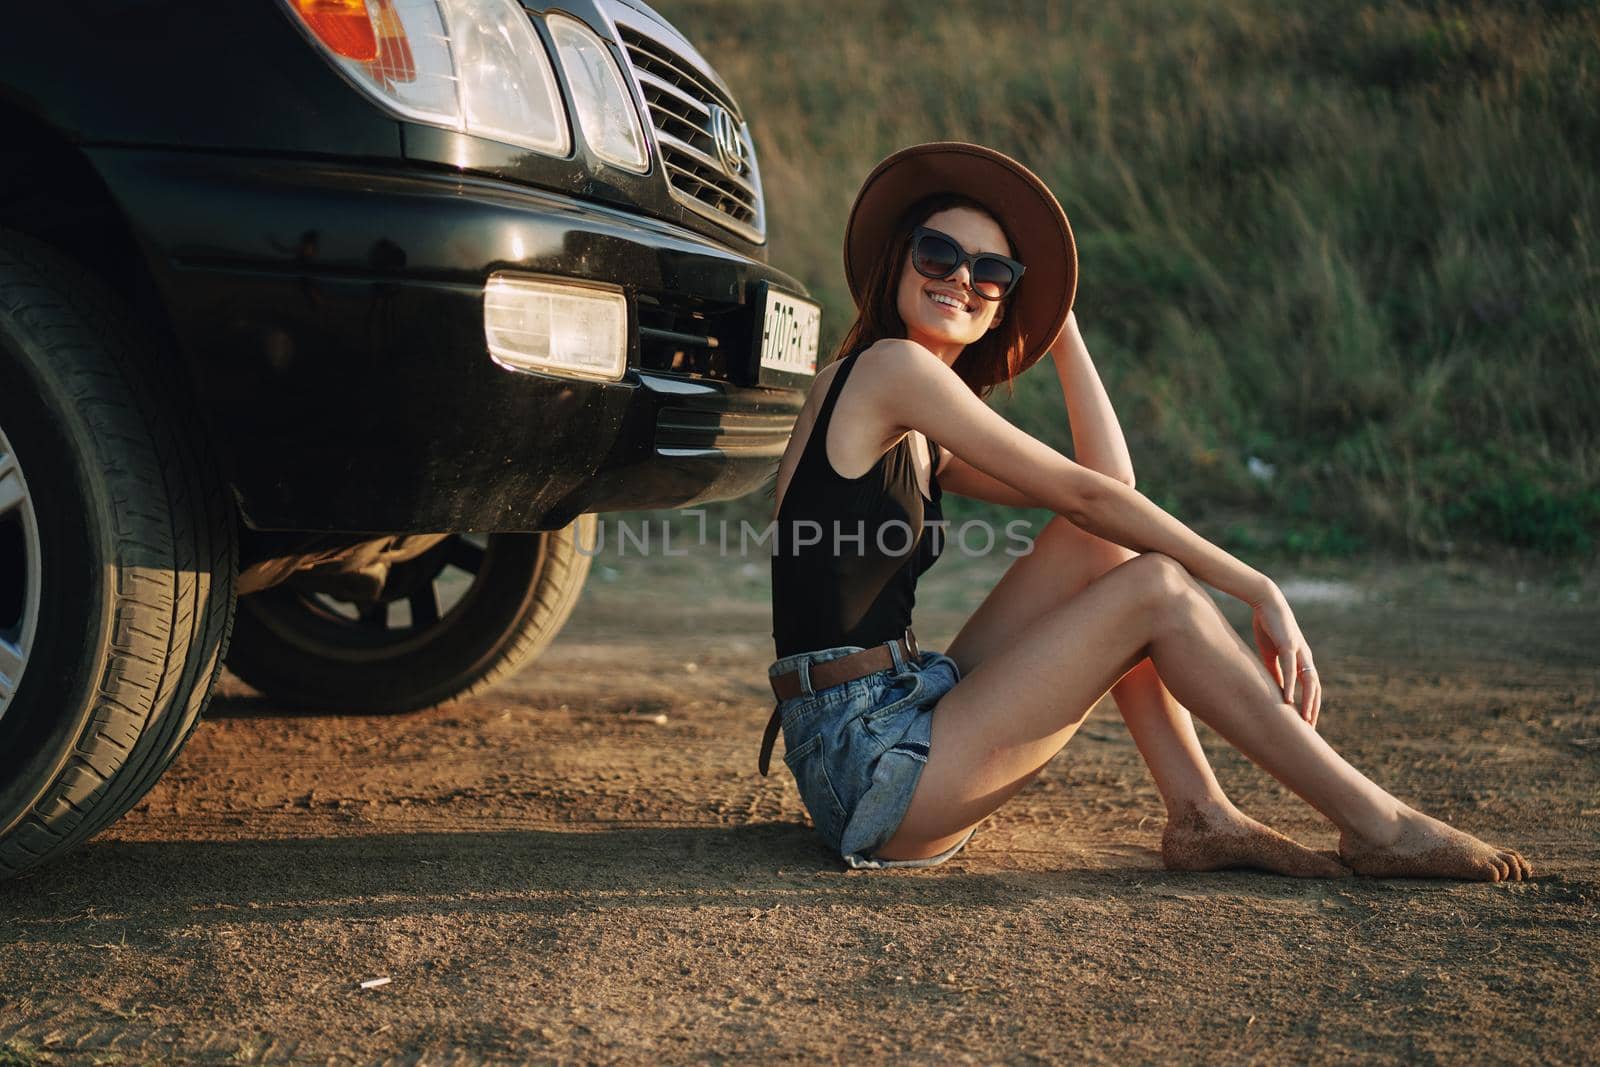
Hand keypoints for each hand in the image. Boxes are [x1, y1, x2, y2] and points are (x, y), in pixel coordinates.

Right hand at [1249, 586, 1321, 727]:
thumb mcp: (1271, 653)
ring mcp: (1299, 651)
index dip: (1310, 704)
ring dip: (1308, 702)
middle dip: (1314, 708)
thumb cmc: (1269, 626)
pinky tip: (1287, 698)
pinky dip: (1291, 685)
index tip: (1306, 722)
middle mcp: (1305, 657)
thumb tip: (1276, 688)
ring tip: (1304, 719)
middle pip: (1316, 687)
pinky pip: (1291, 669)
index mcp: (1302, 659)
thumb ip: (1275, 670)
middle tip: (1310, 729)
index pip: (1311, 686)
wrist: (1266, 602)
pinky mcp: (1289, 645)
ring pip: (1309, 681)